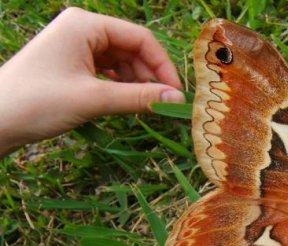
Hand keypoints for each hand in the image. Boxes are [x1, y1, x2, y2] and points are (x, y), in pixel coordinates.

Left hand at [0, 8, 184, 155]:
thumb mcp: (94, 99)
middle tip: (164, 105)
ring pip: (121, 61)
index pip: (139, 38)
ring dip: (137, 83)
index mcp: (86, 25)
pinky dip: (121, 87)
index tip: (175, 94)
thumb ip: (139, 97)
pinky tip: (128, 103)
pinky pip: (107, 71)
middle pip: (132, 48)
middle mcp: (82, 29)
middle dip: (150, 76)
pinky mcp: (71, 65)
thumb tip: (177, 100)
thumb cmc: (38, 102)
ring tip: (147, 107)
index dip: (162, 65)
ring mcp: (75, 46)